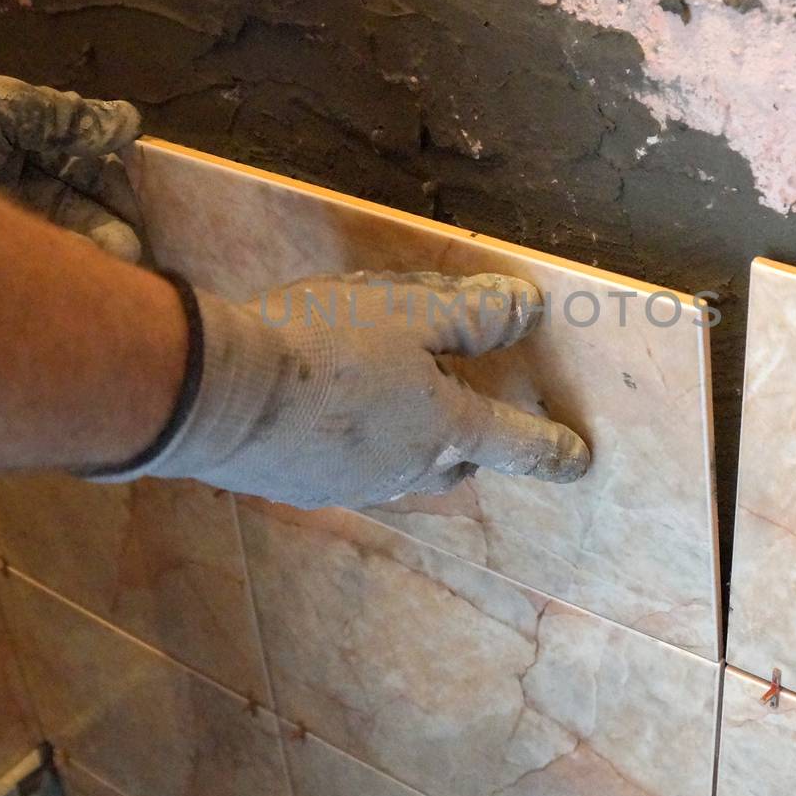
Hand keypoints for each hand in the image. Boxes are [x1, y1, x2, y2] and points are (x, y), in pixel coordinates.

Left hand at [0, 65, 143, 260]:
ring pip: (61, 242)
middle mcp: (17, 180)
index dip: (118, 192)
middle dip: (111, 232)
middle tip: (131, 255)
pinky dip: (55, 271)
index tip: (143, 217)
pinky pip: (29, 263)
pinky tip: (74, 279)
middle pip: (81, 211)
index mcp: (25, 140)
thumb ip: (62, 115)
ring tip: (110, 272)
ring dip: (88, 258)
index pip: (88, 170)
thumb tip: (128, 122)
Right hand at [100, 272, 591, 507]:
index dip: (552, 448)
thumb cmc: (321, 344)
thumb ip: (472, 314)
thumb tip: (527, 309)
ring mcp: (352, 484)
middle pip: (457, 462)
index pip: (517, 442)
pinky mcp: (301, 485)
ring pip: (401, 467)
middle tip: (459, 405)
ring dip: (408, 441)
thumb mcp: (406, 310)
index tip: (580, 460)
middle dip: (468, 441)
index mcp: (443, 427)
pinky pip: (349, 465)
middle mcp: (406, 468)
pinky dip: (355, 441)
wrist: (215, 395)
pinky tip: (325, 411)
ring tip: (386, 398)